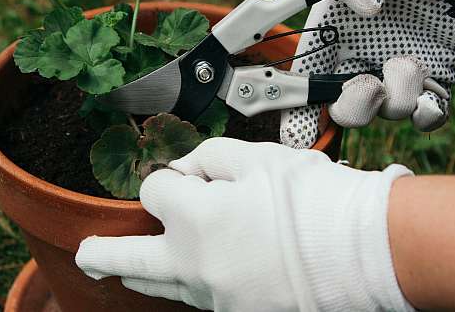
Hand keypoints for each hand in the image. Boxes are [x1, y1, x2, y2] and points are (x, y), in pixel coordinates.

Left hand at [76, 138, 413, 311]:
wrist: (367, 253)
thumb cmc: (315, 200)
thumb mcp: (258, 158)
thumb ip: (208, 157)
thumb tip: (185, 170)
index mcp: (195, 217)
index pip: (153, 190)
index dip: (168, 176)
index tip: (184, 175)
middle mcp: (195, 264)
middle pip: (129, 257)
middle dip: (103, 252)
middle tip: (87, 254)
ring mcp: (215, 297)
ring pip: (161, 285)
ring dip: (142, 271)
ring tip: (123, 266)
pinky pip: (199, 297)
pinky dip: (190, 282)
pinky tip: (199, 271)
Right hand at [281, 0, 454, 147]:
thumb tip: (365, 7)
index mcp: (330, 31)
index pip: (303, 80)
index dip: (294, 112)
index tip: (294, 133)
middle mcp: (359, 55)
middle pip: (341, 110)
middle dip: (350, 109)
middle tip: (366, 84)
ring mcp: (396, 70)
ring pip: (385, 114)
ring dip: (395, 98)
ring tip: (407, 60)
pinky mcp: (436, 77)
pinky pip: (426, 116)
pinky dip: (425, 113)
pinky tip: (428, 85)